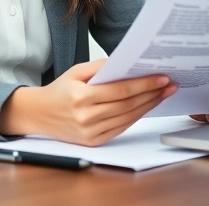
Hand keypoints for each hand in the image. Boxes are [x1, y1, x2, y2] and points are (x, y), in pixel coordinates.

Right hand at [0, 59, 177, 146]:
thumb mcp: (76, 71)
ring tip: (163, 95)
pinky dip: (135, 117)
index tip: (162, 78)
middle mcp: (86, 117)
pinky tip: (146, 107)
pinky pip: (120, 128)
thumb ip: (100, 67)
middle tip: (169, 85)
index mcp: (81, 98)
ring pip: (127, 118)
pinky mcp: (93, 141)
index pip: (121, 91)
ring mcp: (90, 132)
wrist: (38, 114)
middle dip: (152, 94)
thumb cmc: (59, 90)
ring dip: (148, 106)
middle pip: (128, 105)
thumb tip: (127, 65)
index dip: (144, 84)